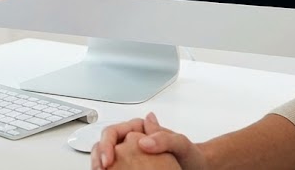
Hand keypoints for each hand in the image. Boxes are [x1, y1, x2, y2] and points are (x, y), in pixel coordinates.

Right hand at [92, 113, 207, 169]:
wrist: (196, 168)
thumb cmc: (190, 156)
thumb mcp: (181, 144)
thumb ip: (164, 138)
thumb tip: (143, 141)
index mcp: (138, 128)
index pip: (113, 132)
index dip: (106, 145)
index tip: (108, 159)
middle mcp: (130, 139)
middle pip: (104, 144)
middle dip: (98, 157)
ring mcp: (129, 154)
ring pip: (105, 157)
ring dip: (99, 165)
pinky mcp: (130, 166)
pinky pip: (114, 168)